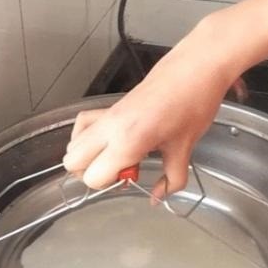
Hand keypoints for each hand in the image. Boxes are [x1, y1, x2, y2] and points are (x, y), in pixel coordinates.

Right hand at [63, 30, 236, 199]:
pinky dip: (86, 138)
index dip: (109, 183)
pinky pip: (81, 125)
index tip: (131, 177)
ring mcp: (107, 115)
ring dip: (89, 157)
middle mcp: (110, 127)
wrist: (195, 70)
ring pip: (73, 145)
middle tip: (122, 169)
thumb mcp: (185, 149)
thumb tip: (158, 197)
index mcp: (127, 140)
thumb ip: (171, 180)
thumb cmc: (193, 104)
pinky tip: (109, 142)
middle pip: (72, 162)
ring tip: (118, 156)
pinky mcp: (109, 107)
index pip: (93, 177)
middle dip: (92, 173)